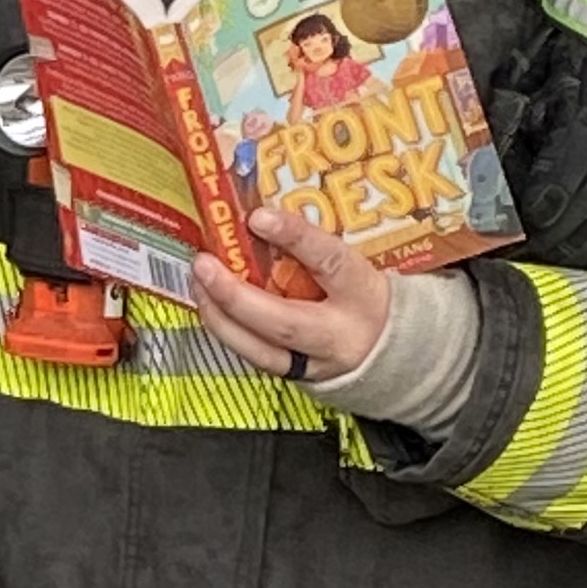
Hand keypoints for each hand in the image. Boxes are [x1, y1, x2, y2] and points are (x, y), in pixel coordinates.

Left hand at [189, 204, 389, 382]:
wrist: (390, 350)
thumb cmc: (364, 294)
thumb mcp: (355, 264)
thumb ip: (316, 245)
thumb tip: (262, 209)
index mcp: (363, 293)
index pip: (331, 262)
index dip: (295, 238)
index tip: (257, 217)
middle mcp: (340, 334)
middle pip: (283, 321)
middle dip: (236, 295)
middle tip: (203, 264)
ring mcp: (317, 363)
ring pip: (260, 350)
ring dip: (220, 317)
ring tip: (197, 283)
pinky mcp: (296, 378)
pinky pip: (254, 358)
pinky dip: (227, 331)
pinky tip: (210, 306)